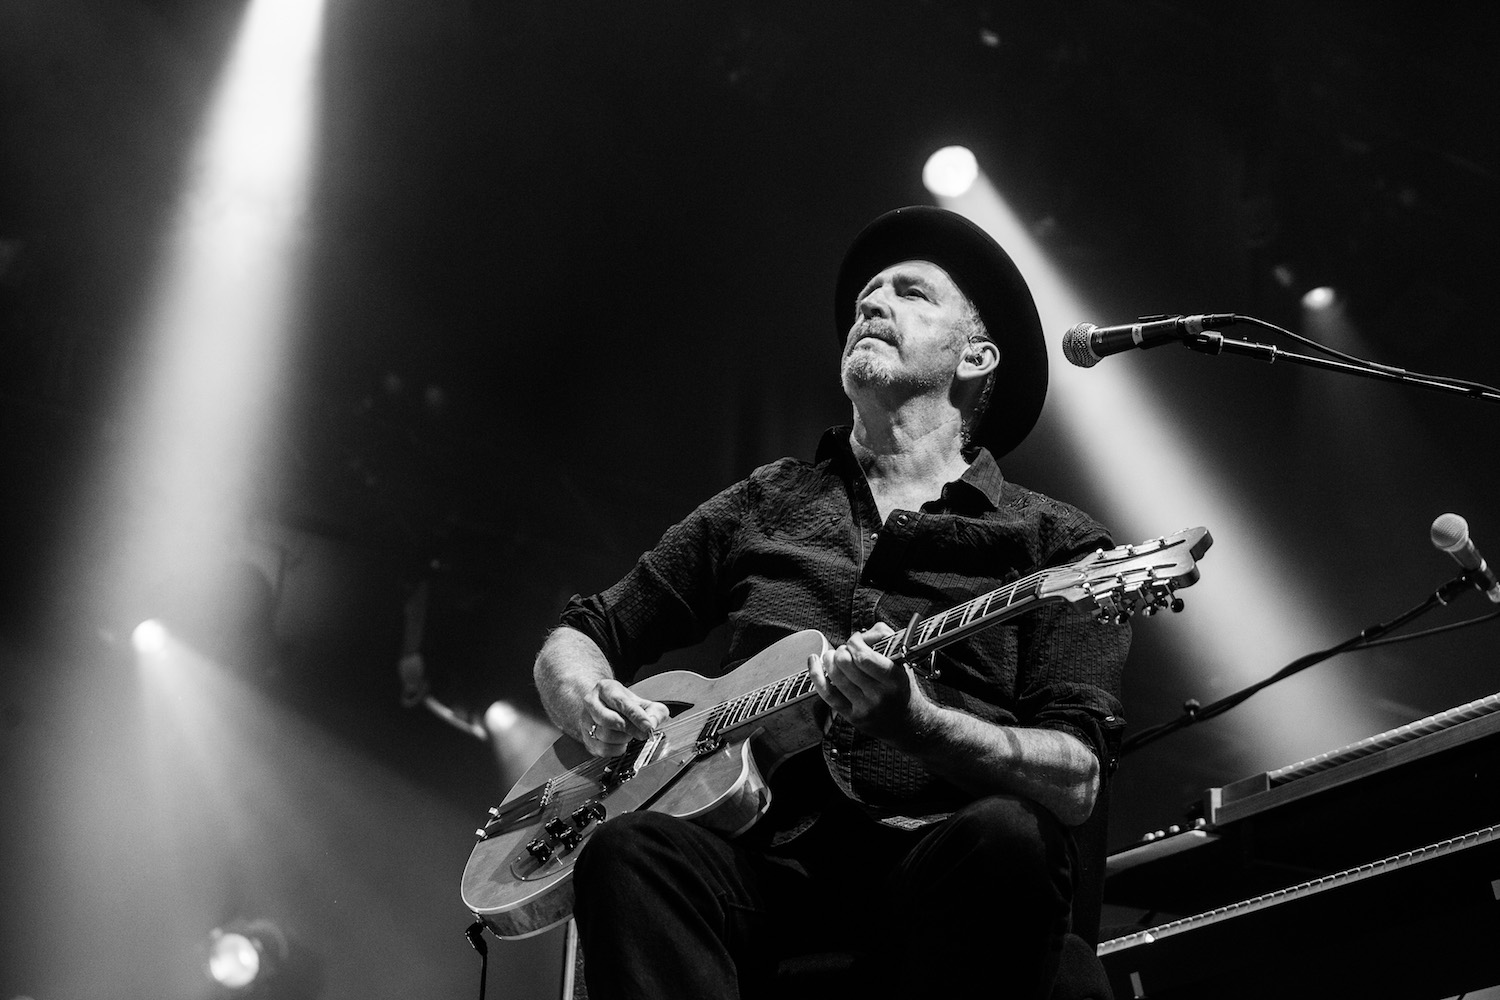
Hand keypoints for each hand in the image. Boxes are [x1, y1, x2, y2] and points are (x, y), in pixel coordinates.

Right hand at [579, 678, 669, 756]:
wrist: (603, 707)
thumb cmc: (623, 705)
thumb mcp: (642, 702)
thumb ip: (654, 712)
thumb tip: (652, 724)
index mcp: (605, 688)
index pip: (621, 702)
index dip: (636, 716)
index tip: (648, 726)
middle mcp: (591, 702)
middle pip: (609, 720)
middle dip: (629, 729)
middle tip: (642, 732)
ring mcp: (586, 720)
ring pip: (604, 735)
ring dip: (622, 738)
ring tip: (628, 733)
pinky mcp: (585, 738)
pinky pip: (601, 749)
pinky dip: (616, 749)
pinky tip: (621, 743)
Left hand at [807, 622, 928, 739]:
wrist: (907, 724)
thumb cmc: (901, 686)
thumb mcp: (902, 661)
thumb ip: (884, 638)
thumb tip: (860, 634)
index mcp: (894, 679)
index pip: (863, 656)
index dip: (854, 642)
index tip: (856, 640)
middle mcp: (879, 696)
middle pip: (846, 663)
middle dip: (842, 650)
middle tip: (847, 650)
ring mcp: (864, 708)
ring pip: (835, 676)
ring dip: (829, 658)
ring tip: (833, 655)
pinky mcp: (852, 717)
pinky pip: (827, 694)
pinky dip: (816, 674)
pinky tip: (814, 660)